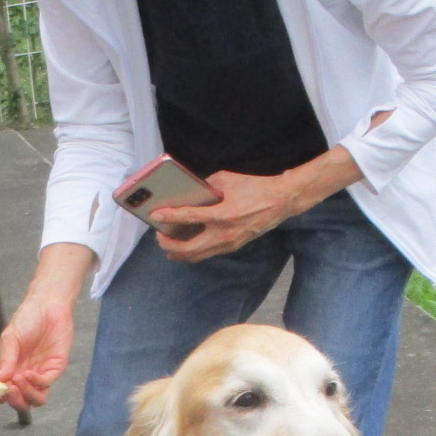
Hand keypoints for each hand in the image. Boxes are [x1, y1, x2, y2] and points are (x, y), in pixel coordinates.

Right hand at [0, 293, 72, 411]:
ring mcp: (42, 373)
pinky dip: (36, 382)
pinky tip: (28, 373)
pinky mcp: (55, 368)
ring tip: (18, 380)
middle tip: (8, 390)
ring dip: (26, 395)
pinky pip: (46, 383)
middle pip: (21, 401)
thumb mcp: (10, 338)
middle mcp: (26, 376)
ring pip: (35, 398)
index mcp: (12, 370)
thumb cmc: (27, 318)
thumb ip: (5, 359)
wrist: (48, 305)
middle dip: (14, 400)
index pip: (5, 392)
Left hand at [153, 170, 315, 262]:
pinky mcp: (233, 247)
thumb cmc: (254, 186)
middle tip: (159, 235)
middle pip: (188, 249)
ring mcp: (229, 243)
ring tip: (167, 245)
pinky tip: (185, 247)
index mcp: (223, 214)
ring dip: (179, 253)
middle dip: (169, 244)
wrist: (280, 201)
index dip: (169, 217)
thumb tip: (187, 194)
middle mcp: (224, 233)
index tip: (155, 215)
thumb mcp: (227, 179)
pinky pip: (207, 254)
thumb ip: (205, 186)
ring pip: (197, 256)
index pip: (189, 217)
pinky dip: (193, 252)